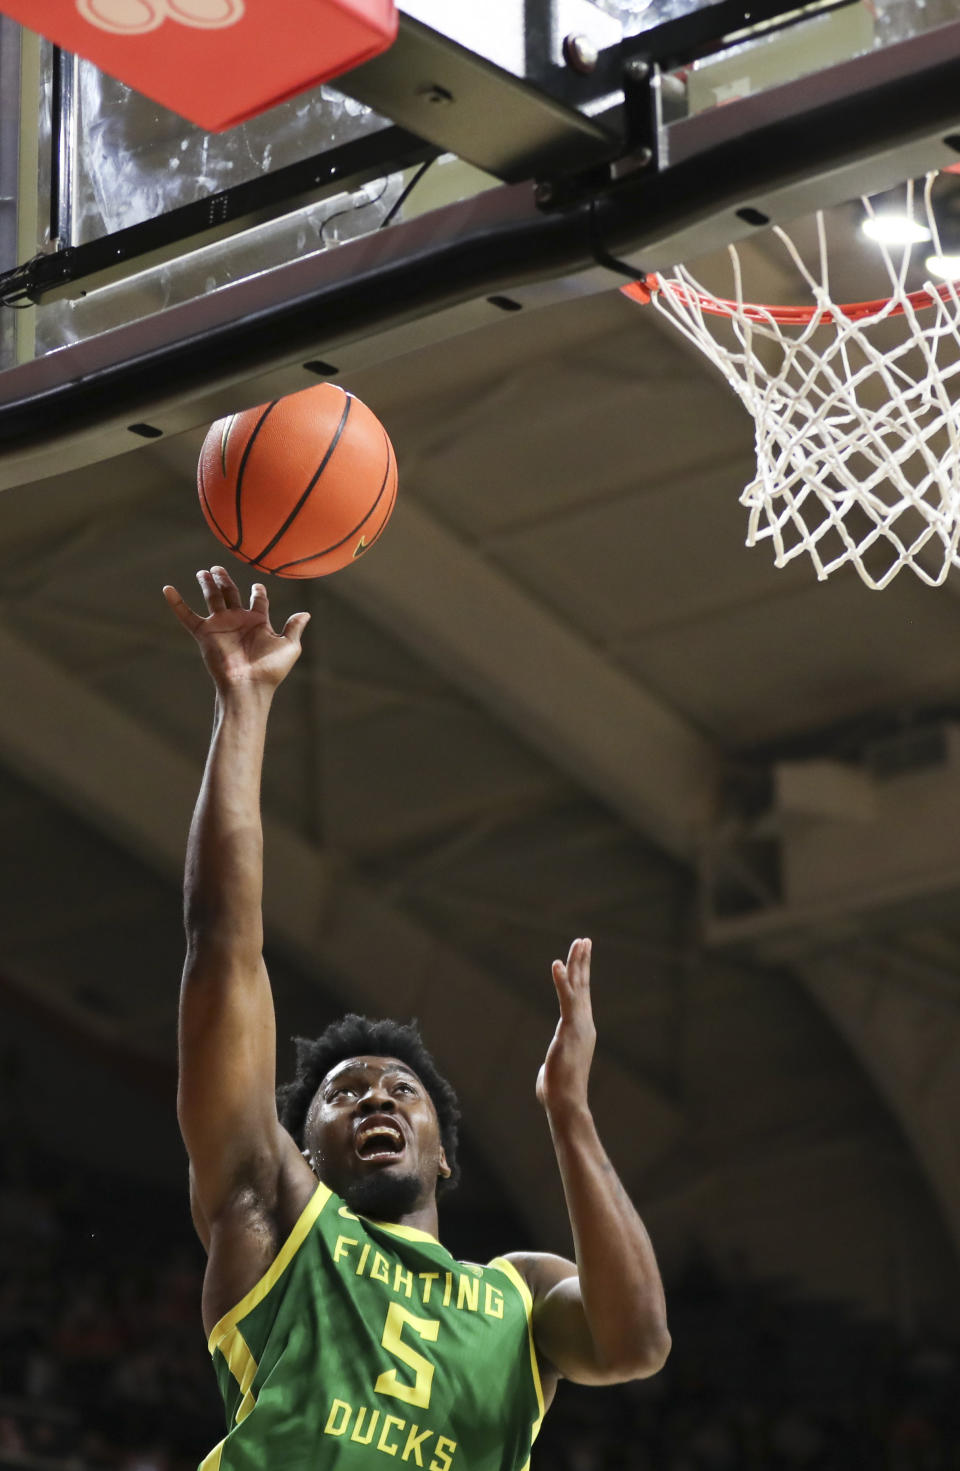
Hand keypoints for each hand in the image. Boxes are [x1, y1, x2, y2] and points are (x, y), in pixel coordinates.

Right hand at [163, 566, 309, 691]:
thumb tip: (306, 613)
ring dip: (207, 584)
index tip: (257, 585)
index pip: (258, 602)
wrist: (248, 685)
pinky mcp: (205, 633)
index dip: (258, 592)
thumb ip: (294, 628)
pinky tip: (167, 589)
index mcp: (259, 622)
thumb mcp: (289, 646)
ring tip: (203, 572)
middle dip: (224, 580)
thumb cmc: (270, 669)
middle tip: (217, 568)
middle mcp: (238, 621)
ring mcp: (220, 625)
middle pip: (230, 594)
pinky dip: (176, 603)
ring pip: (212, 599)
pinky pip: (187, 615)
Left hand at [536, 937, 596, 1119]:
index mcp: (581, 1030)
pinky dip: (562, 981)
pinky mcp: (569, 1029)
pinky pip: (566, 1000)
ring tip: (579, 942)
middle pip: (584, 986)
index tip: (582, 955)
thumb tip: (546, 1074)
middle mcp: (585, 1024)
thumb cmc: (559, 1092)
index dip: (581, 975)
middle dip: (583, 961)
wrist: (566, 1103)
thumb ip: (552, 1066)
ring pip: (579, 988)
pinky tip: (557, 964)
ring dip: (578, 963)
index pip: (581, 996)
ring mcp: (580, 1026)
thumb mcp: (554, 1072)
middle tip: (584, 940)